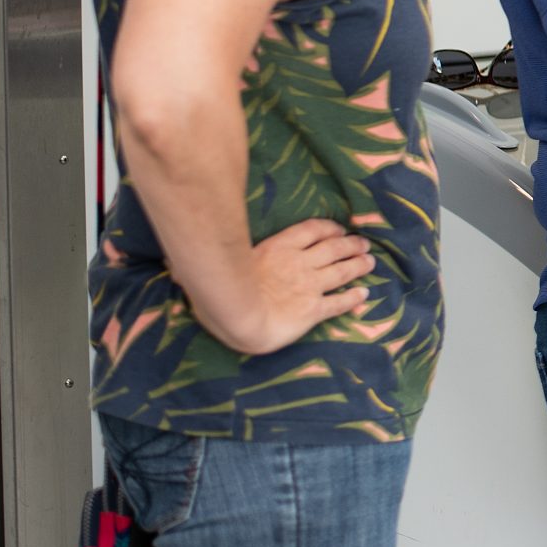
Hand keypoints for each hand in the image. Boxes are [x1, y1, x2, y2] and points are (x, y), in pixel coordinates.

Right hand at [195, 217, 374, 354]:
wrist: (238, 318)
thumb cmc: (221, 290)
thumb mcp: (217, 263)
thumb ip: (211, 255)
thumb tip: (176, 257)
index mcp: (279, 247)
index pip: (312, 230)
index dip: (330, 228)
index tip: (340, 229)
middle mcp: (300, 263)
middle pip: (334, 247)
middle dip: (351, 244)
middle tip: (364, 244)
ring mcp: (310, 286)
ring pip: (343, 270)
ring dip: (358, 266)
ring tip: (370, 262)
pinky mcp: (314, 310)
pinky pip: (340, 302)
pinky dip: (354, 298)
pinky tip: (363, 296)